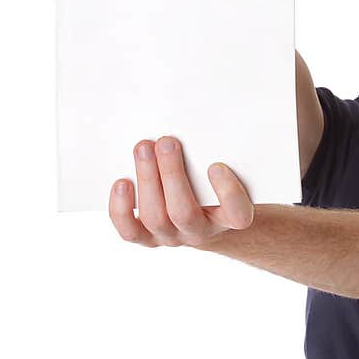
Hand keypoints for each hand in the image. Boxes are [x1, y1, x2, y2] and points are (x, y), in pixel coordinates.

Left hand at [109, 136, 253, 248]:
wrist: (205, 213)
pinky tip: (122, 182)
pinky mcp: (148, 237)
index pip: (237, 213)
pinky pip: (130, 231)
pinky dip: (122, 208)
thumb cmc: (217, 182)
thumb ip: (225, 154)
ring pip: (155, 218)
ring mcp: (173, 236)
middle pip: (184, 213)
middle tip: (166, 142)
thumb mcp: (233, 170)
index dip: (227, 193)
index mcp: (231, 217)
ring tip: (143, 148)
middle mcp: (201, 231)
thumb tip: (204, 121)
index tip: (215, 166)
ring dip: (147, 180)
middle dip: (171, 174)